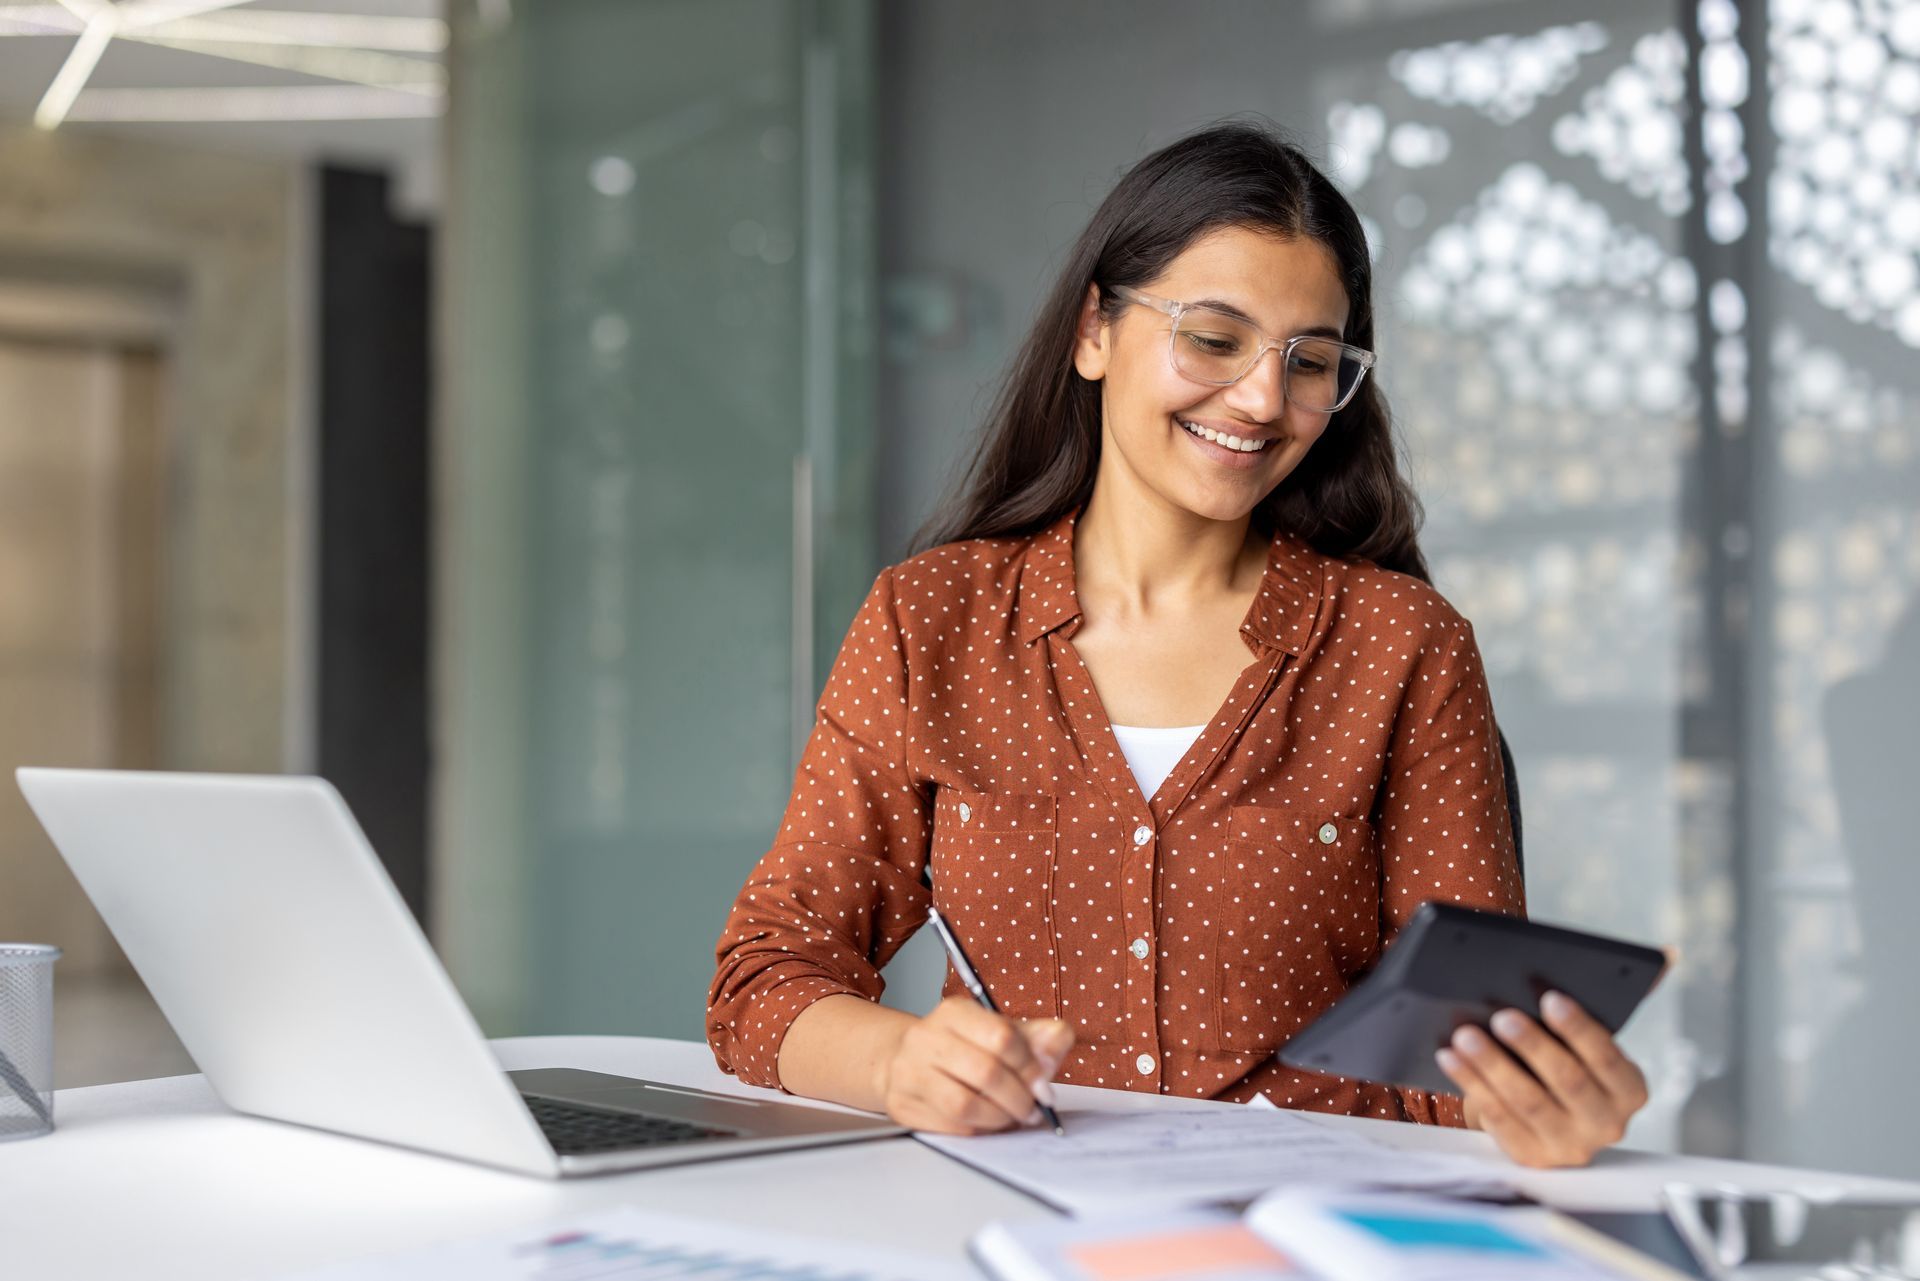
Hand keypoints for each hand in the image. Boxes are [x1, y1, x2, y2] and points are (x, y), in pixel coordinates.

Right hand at [875, 997, 1073, 1134]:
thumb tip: (1058, 1042)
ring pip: (964, 1104)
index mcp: (955, 1012)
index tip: (1043, 1084)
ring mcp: (909, 1071)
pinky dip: (977, 1130)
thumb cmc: (965, 1049)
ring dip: (998, 1118)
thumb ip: (1039, 1037)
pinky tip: (986, 1123)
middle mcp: (926, 1037)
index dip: (1030, 1066)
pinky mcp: (902, 1104)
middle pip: (986, 1072)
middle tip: (1032, 1109)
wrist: (911, 1062)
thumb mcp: (1002, 1033)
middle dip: (1019, 1098)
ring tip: (1010, 1118)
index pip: (1002, 1037)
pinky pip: (948, 1126)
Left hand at [1435, 990, 1648, 1167]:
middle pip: (1568, 1081)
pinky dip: (1473, 1086)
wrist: (1547, 1116)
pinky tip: (1450, 1058)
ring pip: (1528, 1103)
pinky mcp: (1532, 1157)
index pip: (1608, 1058)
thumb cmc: (1568, 1061)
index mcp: (1629, 1089)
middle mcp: (1607, 1124)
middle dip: (1533, 1046)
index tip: (1550, 998)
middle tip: (1501, 1015)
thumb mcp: (1593, 1039)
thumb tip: (1665, 956)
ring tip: (1465, 1035)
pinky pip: (1499, 1121)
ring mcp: (1569, 1146)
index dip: (1580, 1029)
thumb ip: (1616, 998)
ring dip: (1493, 1066)